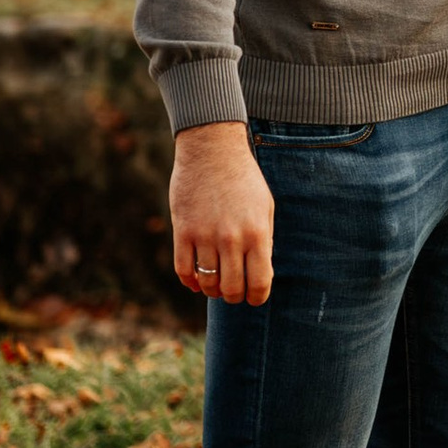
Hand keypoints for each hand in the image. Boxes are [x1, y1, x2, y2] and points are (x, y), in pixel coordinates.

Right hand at [171, 124, 275, 307]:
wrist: (212, 150)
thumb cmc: (243, 179)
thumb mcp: (265, 207)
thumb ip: (264, 240)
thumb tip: (260, 273)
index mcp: (257, 233)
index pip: (259, 282)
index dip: (257, 297)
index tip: (254, 298)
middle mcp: (231, 239)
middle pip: (231, 288)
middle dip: (234, 296)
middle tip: (233, 293)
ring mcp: (205, 236)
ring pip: (207, 282)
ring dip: (212, 290)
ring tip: (216, 286)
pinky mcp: (182, 231)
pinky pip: (183, 270)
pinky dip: (190, 281)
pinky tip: (196, 281)